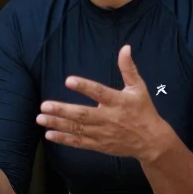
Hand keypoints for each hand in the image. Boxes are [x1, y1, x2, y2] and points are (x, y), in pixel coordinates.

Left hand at [37, 45, 172, 161]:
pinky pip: (80, 142)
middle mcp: (109, 118)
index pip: (99, 93)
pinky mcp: (100, 145)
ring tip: (40, 118)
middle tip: (44, 106)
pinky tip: (50, 134)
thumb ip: (129, 69)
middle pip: (83, 115)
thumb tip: (125, 48)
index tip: (68, 80)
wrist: (152, 141)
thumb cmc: (143, 110)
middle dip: (62, 110)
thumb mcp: (139, 88)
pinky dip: (64, 139)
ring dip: (58, 124)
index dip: (84, 86)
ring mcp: (103, 133)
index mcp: (118, 102)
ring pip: (78, 129)